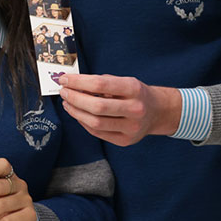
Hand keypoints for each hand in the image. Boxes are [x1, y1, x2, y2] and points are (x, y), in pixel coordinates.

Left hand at [56, 73, 181, 146]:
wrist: (157, 111)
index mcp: (134, 89)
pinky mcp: (125, 140)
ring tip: (67, 103)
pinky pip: (97, 133)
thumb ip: (101, 82)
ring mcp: (131, 128)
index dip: (78, 82)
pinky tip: (78, 114)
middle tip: (64, 92)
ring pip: (95, 123)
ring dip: (76, 112)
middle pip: (97, 106)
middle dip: (75, 98)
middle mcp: (135, 109)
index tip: (65, 80)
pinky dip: (84, 122)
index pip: (100, 84)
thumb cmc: (136, 94)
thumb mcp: (124, 81)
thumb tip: (73, 83)